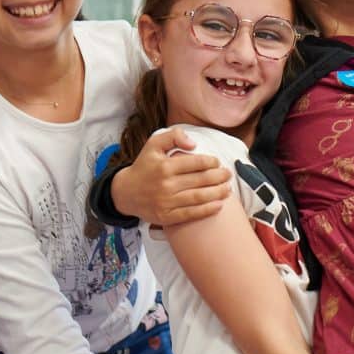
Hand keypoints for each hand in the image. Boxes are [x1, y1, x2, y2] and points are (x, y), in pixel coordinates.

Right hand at [111, 126, 231, 225]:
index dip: (211, 162)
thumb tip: (194, 144)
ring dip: (217, 193)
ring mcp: (166, 202)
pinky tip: (219, 205)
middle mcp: (166, 184)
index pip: (196, 163)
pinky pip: (191, 214)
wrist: (125, 192)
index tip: (217, 162)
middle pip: (201, 180)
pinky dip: (207, 210)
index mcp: (165, 165)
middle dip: (219, 177)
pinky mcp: (167, 217)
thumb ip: (174, 136)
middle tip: (228, 175)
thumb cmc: (144, 166)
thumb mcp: (153, 144)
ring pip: (199, 198)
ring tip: (228, 189)